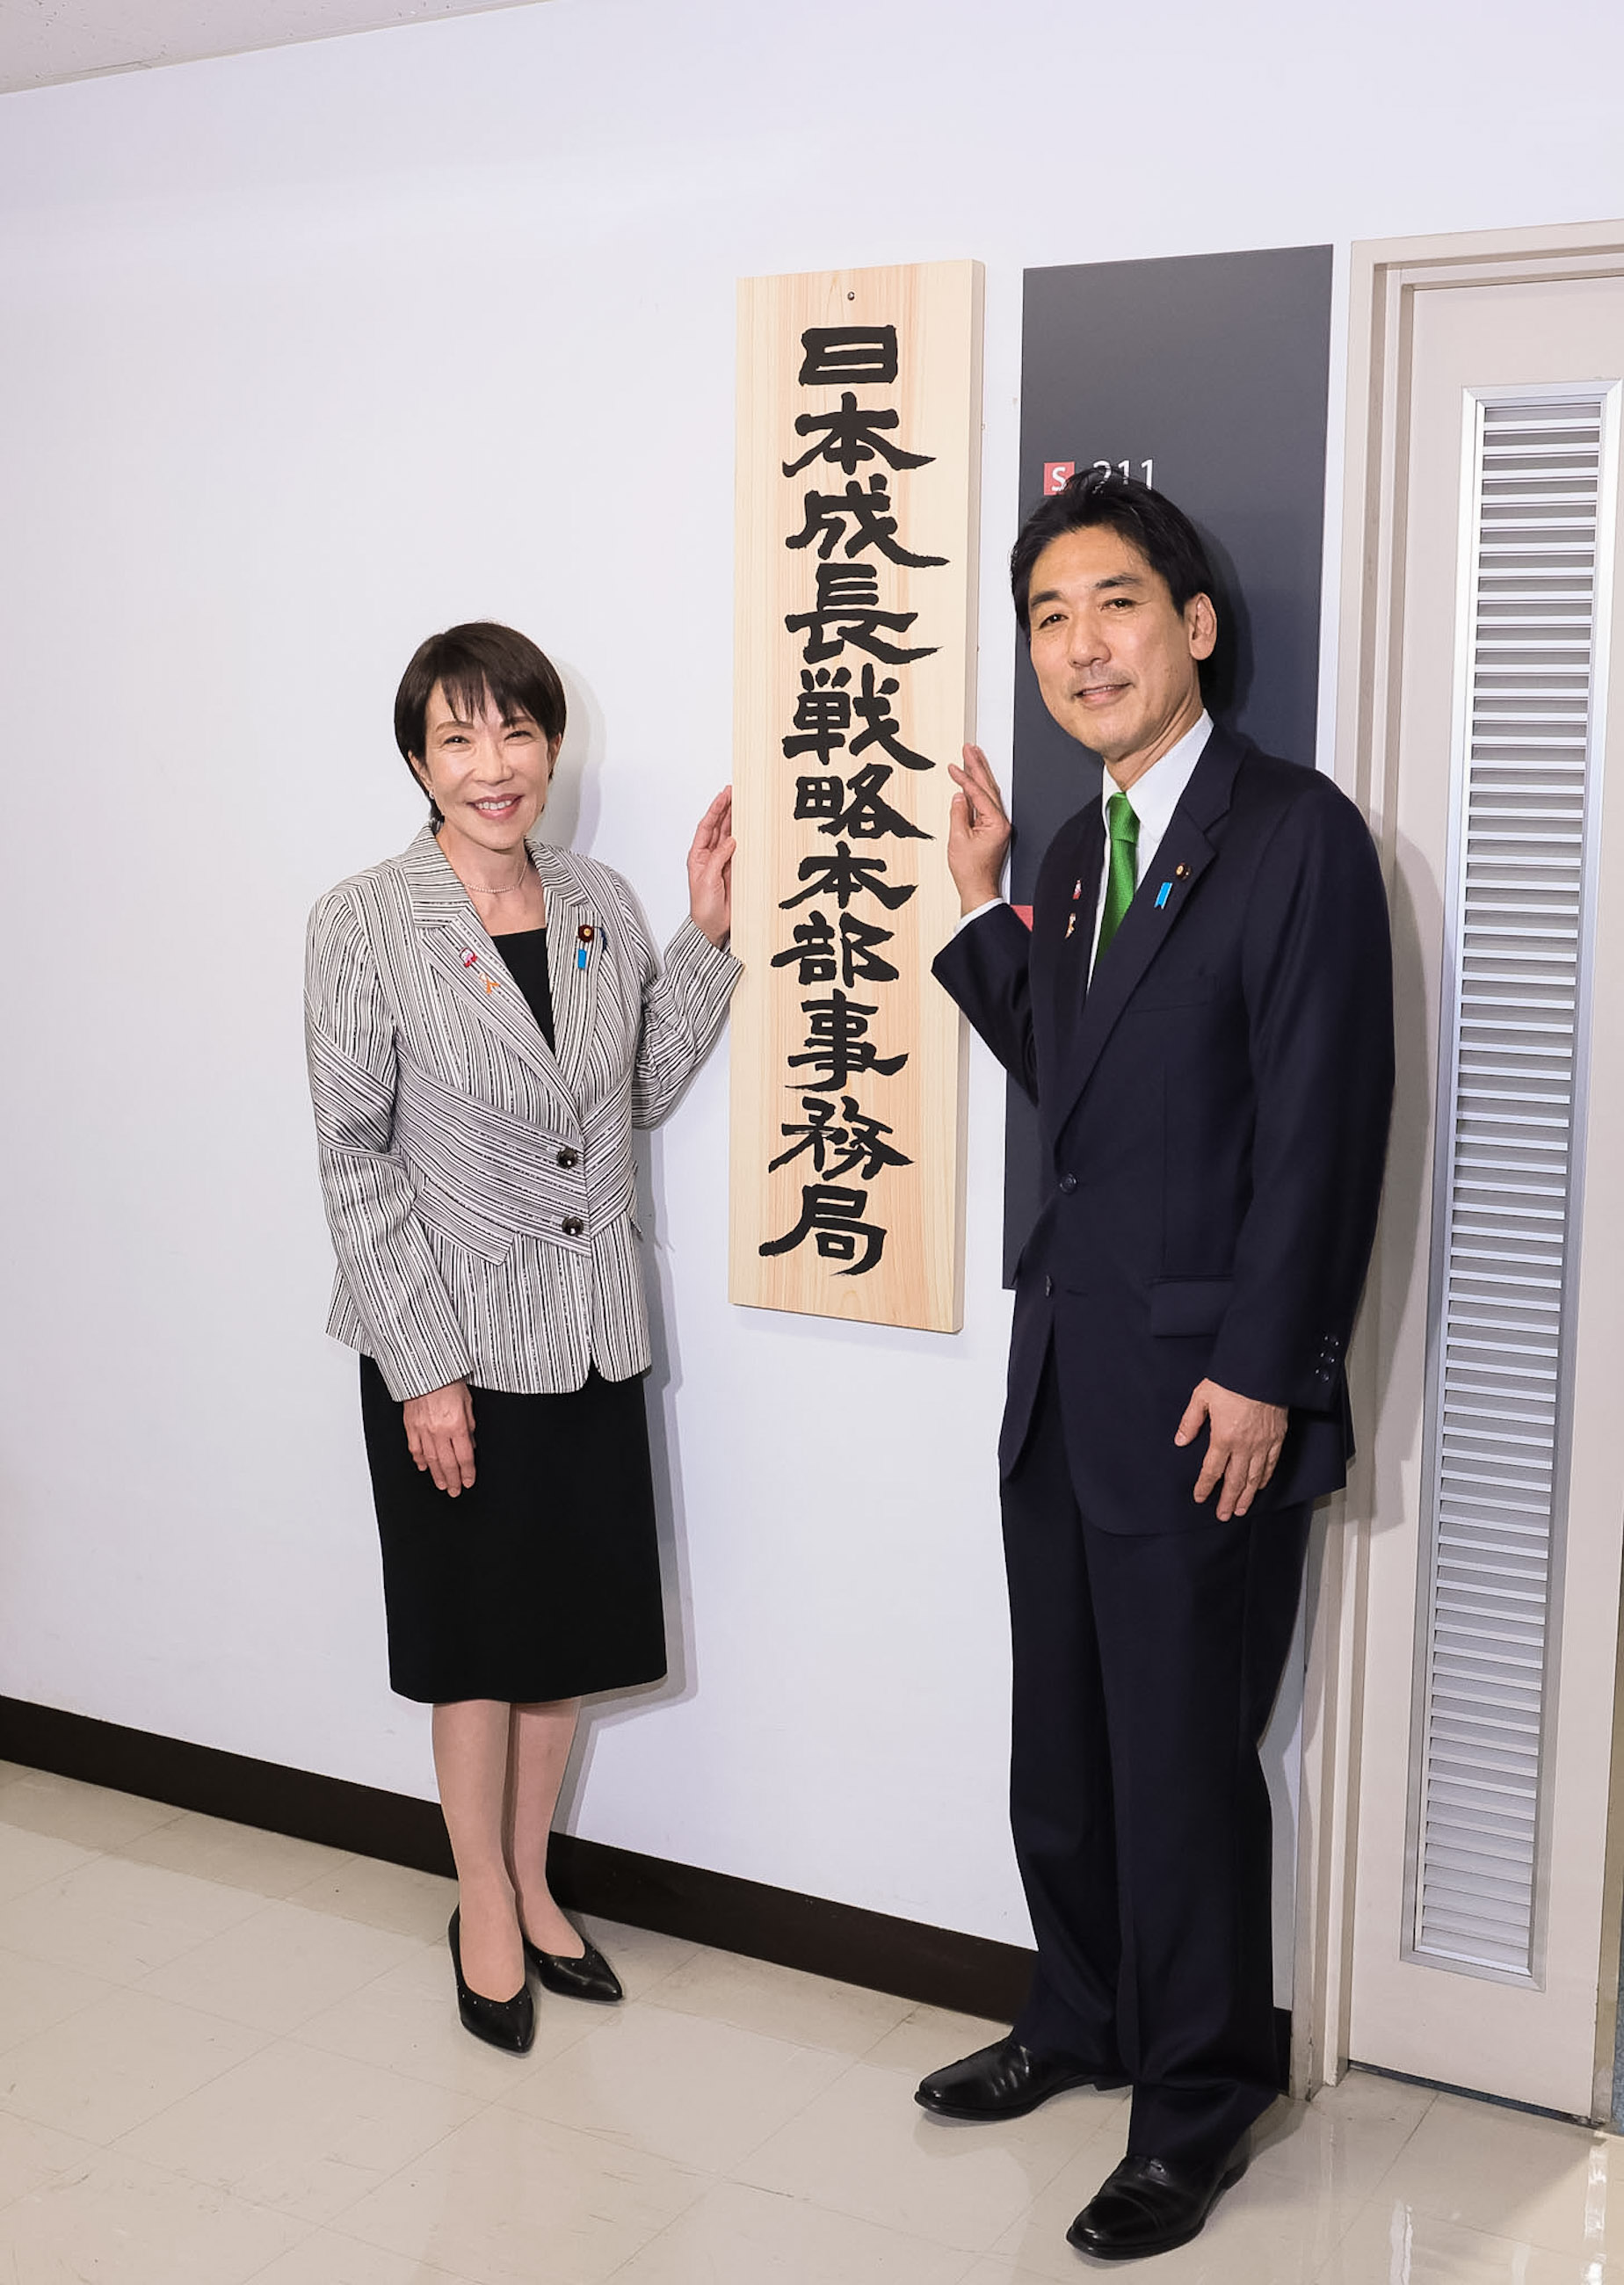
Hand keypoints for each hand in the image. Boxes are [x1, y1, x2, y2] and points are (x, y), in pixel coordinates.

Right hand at [402, 1379, 475, 1496]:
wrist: (424, 1368)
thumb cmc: (448, 1380)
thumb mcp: (467, 1401)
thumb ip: (469, 1424)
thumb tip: (471, 1443)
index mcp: (456, 1424)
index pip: (464, 1457)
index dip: (468, 1472)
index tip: (469, 1481)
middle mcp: (439, 1430)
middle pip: (448, 1463)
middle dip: (453, 1480)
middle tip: (455, 1491)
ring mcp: (422, 1430)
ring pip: (431, 1460)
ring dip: (437, 1475)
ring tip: (442, 1485)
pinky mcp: (410, 1425)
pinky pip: (415, 1448)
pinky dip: (420, 1460)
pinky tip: (424, 1467)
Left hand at [687, 787, 734, 946]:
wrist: (712, 928)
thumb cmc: (704, 909)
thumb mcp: (707, 881)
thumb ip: (718, 859)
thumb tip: (730, 840)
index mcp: (698, 856)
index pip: (707, 826)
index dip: (715, 809)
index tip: (724, 795)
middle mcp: (711, 856)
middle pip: (719, 826)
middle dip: (727, 808)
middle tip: (737, 792)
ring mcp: (724, 862)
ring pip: (730, 835)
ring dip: (736, 820)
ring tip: (745, 804)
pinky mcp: (735, 870)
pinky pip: (742, 850)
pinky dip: (746, 837)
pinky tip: (751, 828)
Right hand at [946, 744, 1011, 913]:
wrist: (979, 890)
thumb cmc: (971, 871)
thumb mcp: (958, 840)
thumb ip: (958, 814)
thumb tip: (958, 796)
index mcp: (996, 823)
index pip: (978, 793)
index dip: (965, 779)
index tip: (954, 767)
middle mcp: (1001, 822)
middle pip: (988, 787)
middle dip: (978, 766)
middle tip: (969, 749)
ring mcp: (998, 825)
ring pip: (989, 793)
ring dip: (980, 775)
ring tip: (972, 758)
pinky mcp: (993, 829)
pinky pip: (986, 804)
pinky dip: (978, 791)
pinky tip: (971, 783)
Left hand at [1175, 1380, 1287, 1520]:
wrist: (1262, 1370)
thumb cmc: (1231, 1380)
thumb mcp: (1201, 1396)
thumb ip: (1190, 1421)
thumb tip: (1180, 1441)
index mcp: (1223, 1437)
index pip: (1212, 1470)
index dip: (1205, 1486)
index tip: (1200, 1498)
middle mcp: (1244, 1446)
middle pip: (1235, 1480)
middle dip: (1228, 1500)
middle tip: (1223, 1515)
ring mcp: (1263, 1444)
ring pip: (1255, 1478)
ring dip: (1247, 1496)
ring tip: (1242, 1510)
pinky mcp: (1277, 1438)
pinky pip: (1272, 1464)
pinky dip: (1265, 1478)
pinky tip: (1260, 1486)